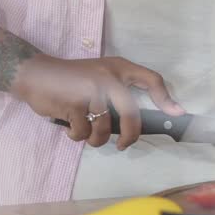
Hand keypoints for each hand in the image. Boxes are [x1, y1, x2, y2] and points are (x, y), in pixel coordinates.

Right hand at [12, 55, 184, 149]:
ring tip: (88, 134)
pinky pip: (82, 132)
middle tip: (123, 145)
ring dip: (95, 139)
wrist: (36, 74)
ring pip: (104, 129)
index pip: (151, 79)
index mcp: (118, 68)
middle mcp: (108, 78)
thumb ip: (118, 92)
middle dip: (130, 136)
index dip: (166, 97)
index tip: (177, 113)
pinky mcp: (73, 105)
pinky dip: (77, 136)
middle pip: (131, 114)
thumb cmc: (72, 78)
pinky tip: (71, 127)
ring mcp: (90, 92)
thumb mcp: (100, 75)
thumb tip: (135, 118)